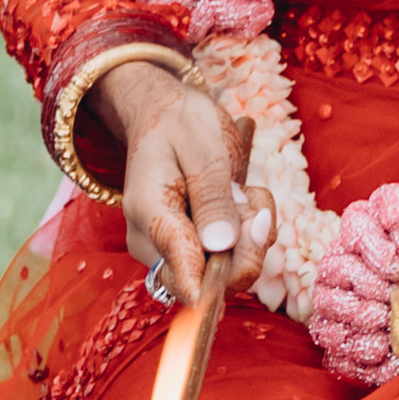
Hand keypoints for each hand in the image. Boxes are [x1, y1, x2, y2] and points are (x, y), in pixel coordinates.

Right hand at [113, 76, 273, 307]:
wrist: (166, 117)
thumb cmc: (183, 124)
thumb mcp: (204, 148)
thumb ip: (212, 197)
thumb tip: (220, 247)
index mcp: (148, 213)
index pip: (179, 269)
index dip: (216, 277)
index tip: (243, 243)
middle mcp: (153, 243)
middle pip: (206, 283)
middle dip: (244, 247)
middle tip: (247, 197)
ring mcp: (172, 251)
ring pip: (226, 274)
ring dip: (250, 236)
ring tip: (240, 191)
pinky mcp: (192, 253)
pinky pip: (232, 262)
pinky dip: (249, 235)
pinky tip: (241, 200)